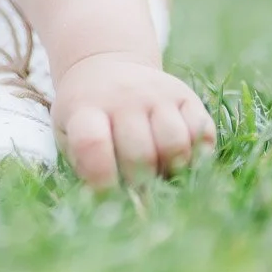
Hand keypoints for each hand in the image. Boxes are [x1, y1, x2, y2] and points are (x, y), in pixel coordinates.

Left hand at [53, 54, 215, 187]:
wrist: (105, 68)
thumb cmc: (87, 114)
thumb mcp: (69, 133)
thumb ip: (84, 165)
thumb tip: (112, 203)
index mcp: (86, 108)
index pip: (92, 144)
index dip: (102, 179)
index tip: (108, 195)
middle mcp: (123, 97)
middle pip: (140, 153)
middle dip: (140, 182)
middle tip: (137, 185)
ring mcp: (157, 94)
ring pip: (175, 145)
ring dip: (171, 170)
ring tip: (160, 171)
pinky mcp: (186, 95)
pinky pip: (202, 133)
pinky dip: (197, 155)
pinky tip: (180, 157)